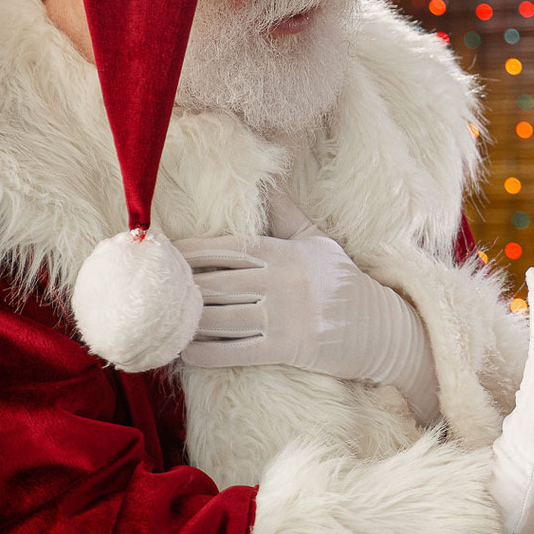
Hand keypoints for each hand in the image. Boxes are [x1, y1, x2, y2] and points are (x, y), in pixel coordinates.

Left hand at [174, 191, 436, 418]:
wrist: (382, 328)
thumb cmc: (345, 282)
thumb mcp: (318, 242)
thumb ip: (285, 215)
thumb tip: (264, 180)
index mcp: (285, 252)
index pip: (227, 247)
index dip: (190, 253)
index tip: (163, 256)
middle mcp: (282, 280)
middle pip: (215, 283)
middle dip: (180, 289)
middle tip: (150, 292)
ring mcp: (285, 315)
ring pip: (219, 318)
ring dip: (185, 322)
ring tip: (159, 321)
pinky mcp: (289, 348)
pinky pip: (234, 351)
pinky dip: (204, 353)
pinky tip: (183, 351)